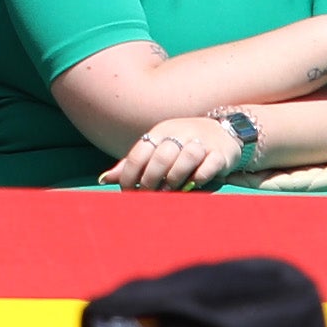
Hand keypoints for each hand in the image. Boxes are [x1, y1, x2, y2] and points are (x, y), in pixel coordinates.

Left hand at [101, 114, 243, 190]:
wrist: (223, 130)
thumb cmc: (182, 144)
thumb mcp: (157, 148)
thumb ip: (133, 164)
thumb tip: (103, 179)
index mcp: (160, 132)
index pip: (140, 152)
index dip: (130, 175)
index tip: (128, 192)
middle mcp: (180, 133)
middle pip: (161, 156)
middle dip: (151, 180)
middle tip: (148, 196)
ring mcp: (201, 142)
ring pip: (186, 157)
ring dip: (175, 178)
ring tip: (170, 191)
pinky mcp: (220, 153)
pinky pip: (209, 165)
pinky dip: (199, 177)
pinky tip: (193, 184)